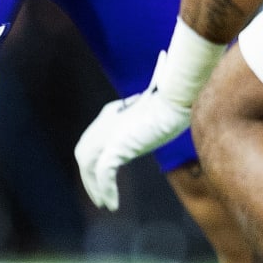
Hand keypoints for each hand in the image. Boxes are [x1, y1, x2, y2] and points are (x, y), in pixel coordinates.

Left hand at [74, 58, 193, 211]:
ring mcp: (109, 135)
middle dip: (89, 178)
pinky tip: (112, 203)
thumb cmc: (174, 97)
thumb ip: (157, 86)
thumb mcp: (162, 99)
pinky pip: (104, 172)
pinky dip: (105, 189)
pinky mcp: (117, 145)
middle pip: (85, 154)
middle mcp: (105, 124)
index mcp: (111, 115)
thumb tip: (165, 57)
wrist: (178, 99)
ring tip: (106, 205)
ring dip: (95, 188)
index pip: (90, 141)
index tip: (100, 179)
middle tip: (100, 199)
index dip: (92, 162)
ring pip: (90, 166)